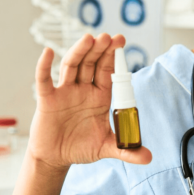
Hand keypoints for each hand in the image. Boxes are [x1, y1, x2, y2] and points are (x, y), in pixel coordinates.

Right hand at [27, 33, 151, 170]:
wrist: (56, 158)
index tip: (120, 41)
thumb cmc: (81, 147)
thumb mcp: (106, 148)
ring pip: (72, 67)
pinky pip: (44, 80)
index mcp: (99, 97)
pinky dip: (44, 66)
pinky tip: (49, 52)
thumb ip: (127, 151)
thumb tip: (149, 158)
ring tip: (89, 39)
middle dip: (99, 50)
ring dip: (79, 52)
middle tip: (108, 36)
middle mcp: (83, 90)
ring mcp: (64, 92)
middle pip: (91, 64)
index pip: (107, 71)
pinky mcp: (47, 100)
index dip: (113, 57)